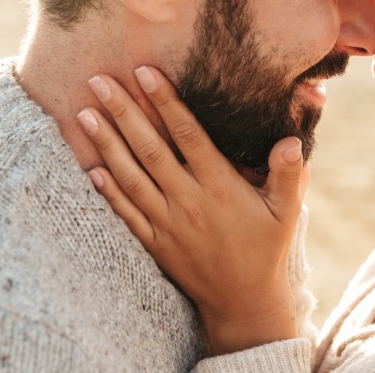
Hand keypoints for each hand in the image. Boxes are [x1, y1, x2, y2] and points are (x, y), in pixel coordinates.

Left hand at [76, 66, 306, 354]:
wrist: (243, 301)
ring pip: (131, 177)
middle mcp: (189, 200)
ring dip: (106, 144)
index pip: (187, 135)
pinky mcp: (155, 243)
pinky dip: (107, 191)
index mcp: (220, 186)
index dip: (166, 103)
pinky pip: (125, 213)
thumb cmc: (267, 247)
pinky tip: (90, 168)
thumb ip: (289, 174)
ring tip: (84, 113)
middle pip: (150, 149)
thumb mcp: (287, 211)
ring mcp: (168, 223)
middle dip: (123, 112)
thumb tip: (290, 140)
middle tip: (99, 81)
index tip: (144, 72)